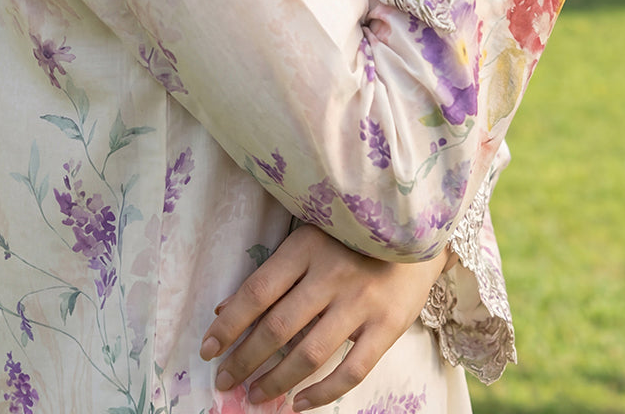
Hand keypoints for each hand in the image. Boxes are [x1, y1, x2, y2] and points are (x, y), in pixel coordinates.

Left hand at [199, 224, 449, 410]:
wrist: (416, 228)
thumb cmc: (350, 233)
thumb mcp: (308, 238)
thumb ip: (273, 272)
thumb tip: (227, 309)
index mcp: (305, 247)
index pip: (257, 292)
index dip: (229, 325)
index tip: (208, 348)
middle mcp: (330, 274)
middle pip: (278, 328)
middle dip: (245, 360)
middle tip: (224, 381)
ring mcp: (360, 302)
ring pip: (309, 355)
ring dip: (275, 381)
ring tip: (254, 395)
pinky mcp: (387, 326)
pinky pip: (351, 371)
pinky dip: (322, 393)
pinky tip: (299, 403)